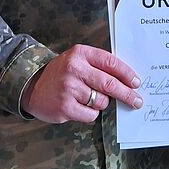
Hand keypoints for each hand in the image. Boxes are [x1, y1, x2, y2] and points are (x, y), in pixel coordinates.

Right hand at [20, 44, 142, 123]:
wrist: (31, 86)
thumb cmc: (60, 74)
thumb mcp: (77, 60)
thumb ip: (98, 66)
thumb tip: (126, 81)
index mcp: (80, 53)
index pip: (111, 62)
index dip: (127, 73)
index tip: (137, 82)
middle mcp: (75, 69)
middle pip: (110, 84)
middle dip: (126, 94)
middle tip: (136, 101)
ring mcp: (69, 88)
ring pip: (101, 101)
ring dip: (101, 103)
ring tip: (87, 98)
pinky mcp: (65, 107)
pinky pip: (91, 114)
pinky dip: (90, 113)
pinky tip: (79, 107)